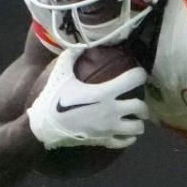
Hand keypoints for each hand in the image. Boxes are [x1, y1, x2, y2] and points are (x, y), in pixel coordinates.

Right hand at [25, 46, 148, 149]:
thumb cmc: (52, 99)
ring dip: (139, 122)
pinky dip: (129, 138)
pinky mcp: (103, 141)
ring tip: (134, 118)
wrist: (43, 127)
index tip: (139, 73)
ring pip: (137, 128)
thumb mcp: (60, 74)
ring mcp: (109, 128)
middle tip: (138, 100)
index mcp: (104, 93)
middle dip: (143, 104)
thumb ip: (71, 56)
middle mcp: (111, 111)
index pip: (134, 80)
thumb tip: (80, 44)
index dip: (140, 74)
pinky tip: (127, 133)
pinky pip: (125, 142)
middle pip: (141, 107)